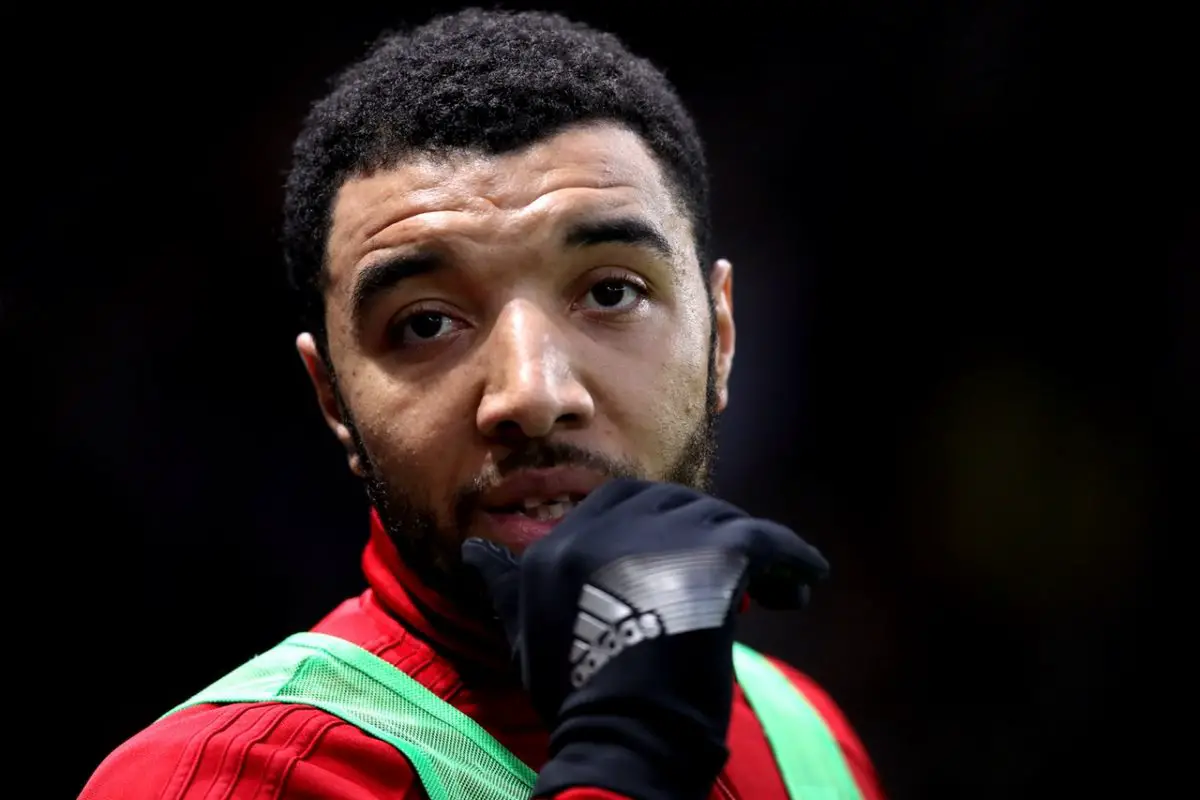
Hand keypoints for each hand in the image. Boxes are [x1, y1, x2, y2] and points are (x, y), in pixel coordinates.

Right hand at [462, 479, 828, 799]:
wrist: (621, 742)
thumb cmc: (577, 700)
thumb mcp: (528, 638)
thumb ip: (506, 585)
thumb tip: (474, 550)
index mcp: (559, 548)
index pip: (616, 503)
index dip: (656, 526)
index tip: (680, 560)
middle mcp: (603, 531)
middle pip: (668, 501)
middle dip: (699, 528)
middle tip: (722, 568)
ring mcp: (660, 539)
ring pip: (718, 517)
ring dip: (744, 547)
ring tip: (767, 589)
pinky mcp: (714, 554)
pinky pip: (768, 541)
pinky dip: (793, 561)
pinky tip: (805, 585)